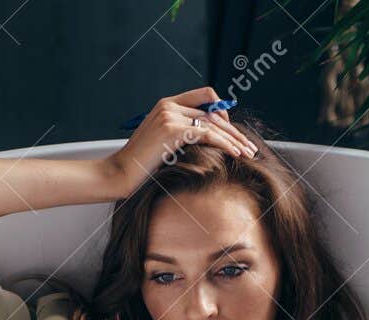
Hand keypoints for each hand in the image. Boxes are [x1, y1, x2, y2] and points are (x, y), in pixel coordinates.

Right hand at [105, 87, 258, 198]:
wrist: (119, 173)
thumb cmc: (138, 164)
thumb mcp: (159, 142)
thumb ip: (179, 132)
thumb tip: (206, 138)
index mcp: (166, 104)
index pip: (204, 96)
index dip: (222, 110)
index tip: (232, 130)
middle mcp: (170, 105)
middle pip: (213, 111)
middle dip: (234, 129)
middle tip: (249, 145)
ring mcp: (171, 116)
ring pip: (213, 124)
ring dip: (234, 139)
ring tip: (248, 152)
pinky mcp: (173, 130)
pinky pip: (208, 135)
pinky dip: (225, 144)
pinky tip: (236, 153)